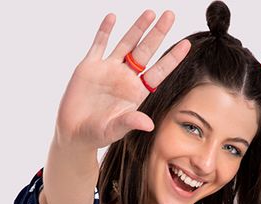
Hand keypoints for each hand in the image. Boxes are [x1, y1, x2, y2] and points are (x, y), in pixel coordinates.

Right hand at [55, 9, 191, 148]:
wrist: (74, 132)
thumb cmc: (97, 134)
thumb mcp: (115, 130)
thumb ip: (130, 122)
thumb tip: (148, 124)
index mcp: (135, 93)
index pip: (158, 72)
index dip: (172, 58)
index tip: (186, 44)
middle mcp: (125, 78)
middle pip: (145, 51)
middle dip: (158, 33)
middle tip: (170, 15)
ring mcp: (108, 69)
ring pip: (126, 43)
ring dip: (138, 28)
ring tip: (150, 12)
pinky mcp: (90, 66)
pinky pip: (99, 44)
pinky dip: (105, 30)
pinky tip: (113, 18)